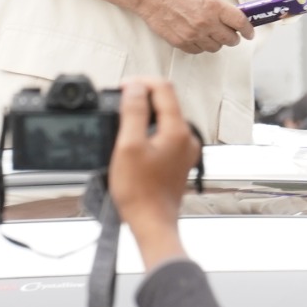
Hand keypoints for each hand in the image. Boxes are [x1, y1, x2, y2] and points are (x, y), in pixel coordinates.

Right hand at [108, 78, 199, 257]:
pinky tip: (133, 139)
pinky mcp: (178, 161)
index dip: (141, 82)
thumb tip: (135, 87)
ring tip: (123, 118)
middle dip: (142, 96)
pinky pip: (165, 134)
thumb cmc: (140, 192)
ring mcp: (184, 150)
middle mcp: (186, 138)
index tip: (122, 87)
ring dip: (145, 113)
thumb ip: (133, 112)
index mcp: (178, 130)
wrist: (152, 224)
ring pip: (166, 118)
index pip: (164, 89)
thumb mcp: (128, 146)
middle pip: (166, 102)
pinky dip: (149, 129)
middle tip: (119, 100)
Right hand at [135, 0, 253, 53]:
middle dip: (233, 36)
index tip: (250, 32)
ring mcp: (193, 34)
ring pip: (216, 47)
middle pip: (230, 39)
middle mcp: (205, 22)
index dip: (248, 29)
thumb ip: (220, 5)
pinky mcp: (181, 42)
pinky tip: (198, 36)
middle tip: (231, 33)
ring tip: (211, 33)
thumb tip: (233, 16)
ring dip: (217, 41)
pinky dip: (201, 45)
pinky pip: (199, 50)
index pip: (240, 23)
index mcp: (214, 6)